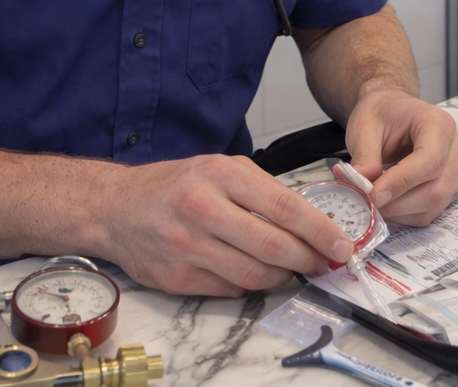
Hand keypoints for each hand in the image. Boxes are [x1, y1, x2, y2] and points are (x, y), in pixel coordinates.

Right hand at [95, 153, 353, 296]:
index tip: (341, 244)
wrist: (116, 207)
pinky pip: (230, 289)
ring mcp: (188, 246)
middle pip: (274, 246)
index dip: (320, 230)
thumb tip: (311, 221)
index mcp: (221, 175)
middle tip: (323, 262)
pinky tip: (251, 272)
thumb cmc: (176, 185)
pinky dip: (249, 285)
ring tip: (290, 268)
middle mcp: (203, 209)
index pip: (285, 207)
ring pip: (255, 274)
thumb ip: (262, 191)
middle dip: (308, 259)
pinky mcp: (178, 277)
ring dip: (282, 276)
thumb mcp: (219, 169)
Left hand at [344, 89, 457, 225]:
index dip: (401, 182)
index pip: (430, 159)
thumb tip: (362, 188)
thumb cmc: (382, 114)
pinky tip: (387, 205)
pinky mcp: (448, 189)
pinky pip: (431, 212)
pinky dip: (406, 215)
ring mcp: (455, 170)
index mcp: (438, 124)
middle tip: (366, 204)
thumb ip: (365, 157)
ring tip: (373, 204)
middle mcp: (455, 148)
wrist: (391, 111)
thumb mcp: (365, 127)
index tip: (373, 195)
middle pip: (435, 188)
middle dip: (398, 202)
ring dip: (400, 212)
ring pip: (434, 204)